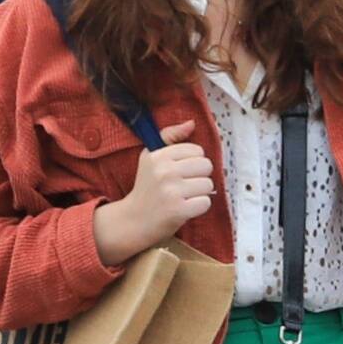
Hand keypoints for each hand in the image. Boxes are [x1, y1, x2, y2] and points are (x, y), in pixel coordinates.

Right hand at [92, 144, 217, 266]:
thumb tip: (192, 123)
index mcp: (158, 156)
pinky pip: (206, 202)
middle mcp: (164, 171)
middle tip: (185, 185)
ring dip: (200, 193)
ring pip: (208, 184)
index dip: (193, 162)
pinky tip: (186, 208)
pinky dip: (199, 207)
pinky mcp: (178, 210)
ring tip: (184, 197)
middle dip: (199, 176)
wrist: (134, 220)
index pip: (197, 151)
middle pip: (206, 166)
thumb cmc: (147, 187)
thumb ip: (170, 136)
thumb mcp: (151, 157)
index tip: (181, 172)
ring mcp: (171, 191)